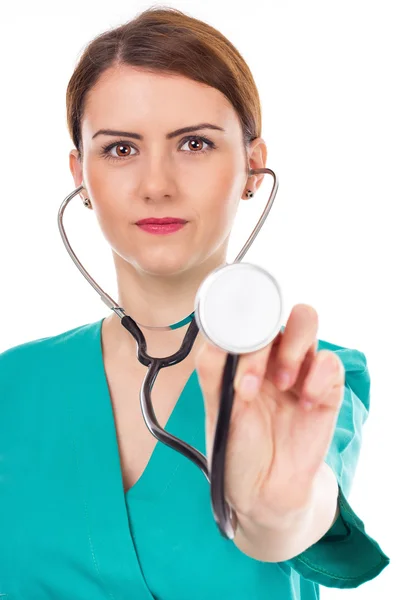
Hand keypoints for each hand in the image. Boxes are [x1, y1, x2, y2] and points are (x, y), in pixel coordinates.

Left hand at [195, 304, 344, 528]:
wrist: (264, 490)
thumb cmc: (236, 446)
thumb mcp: (216, 409)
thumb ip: (212, 370)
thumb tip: (213, 336)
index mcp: (241, 356)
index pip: (245, 316)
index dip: (241, 317)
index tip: (233, 334)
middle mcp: (270, 356)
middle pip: (277, 310)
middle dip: (264, 338)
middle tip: (251, 379)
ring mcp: (299, 370)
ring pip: (305, 324)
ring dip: (292, 350)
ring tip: (280, 384)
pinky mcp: (325, 389)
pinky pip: (330, 363)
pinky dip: (317, 378)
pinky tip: (304, 404)